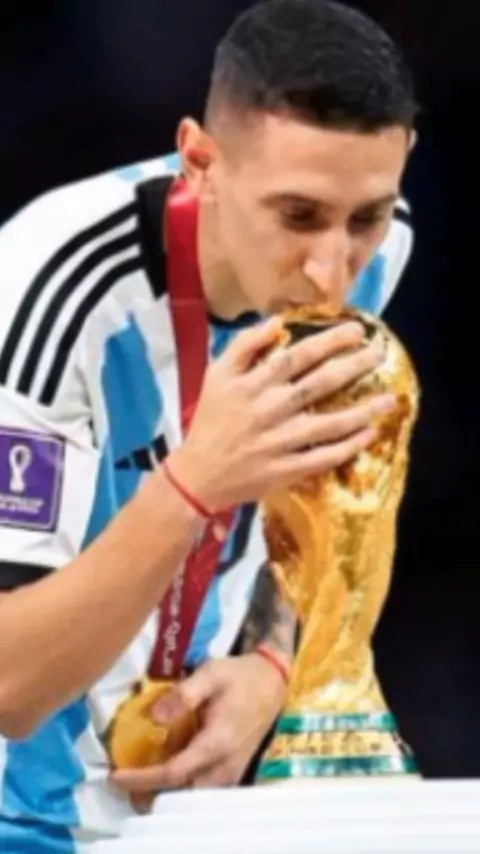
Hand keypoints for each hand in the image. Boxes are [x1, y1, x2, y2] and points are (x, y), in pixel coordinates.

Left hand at [110, 653, 286, 804]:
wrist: (274, 682)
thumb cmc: (240, 676)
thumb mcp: (210, 674)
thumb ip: (182, 695)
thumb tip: (153, 717)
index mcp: (217, 743)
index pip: (173, 772)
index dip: (141, 778)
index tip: (114, 775)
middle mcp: (224, 766)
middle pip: (179, 793)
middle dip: (148, 792)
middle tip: (122, 778)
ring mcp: (230, 772)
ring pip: (190, 795)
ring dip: (163, 790)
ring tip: (137, 775)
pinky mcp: (232, 771)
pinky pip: (201, 788)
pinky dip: (178, 785)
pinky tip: (164, 768)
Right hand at [171, 318, 394, 510]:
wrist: (198, 474)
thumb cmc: (210, 420)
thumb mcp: (217, 375)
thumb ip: (244, 345)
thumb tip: (277, 322)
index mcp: (254, 384)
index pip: (299, 355)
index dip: (330, 341)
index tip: (357, 330)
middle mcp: (271, 409)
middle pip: (320, 383)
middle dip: (354, 365)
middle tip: (380, 352)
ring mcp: (281, 442)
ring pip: (329, 423)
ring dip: (363, 410)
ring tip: (389, 398)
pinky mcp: (287, 470)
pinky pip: (323, 457)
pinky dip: (348, 447)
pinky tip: (370, 434)